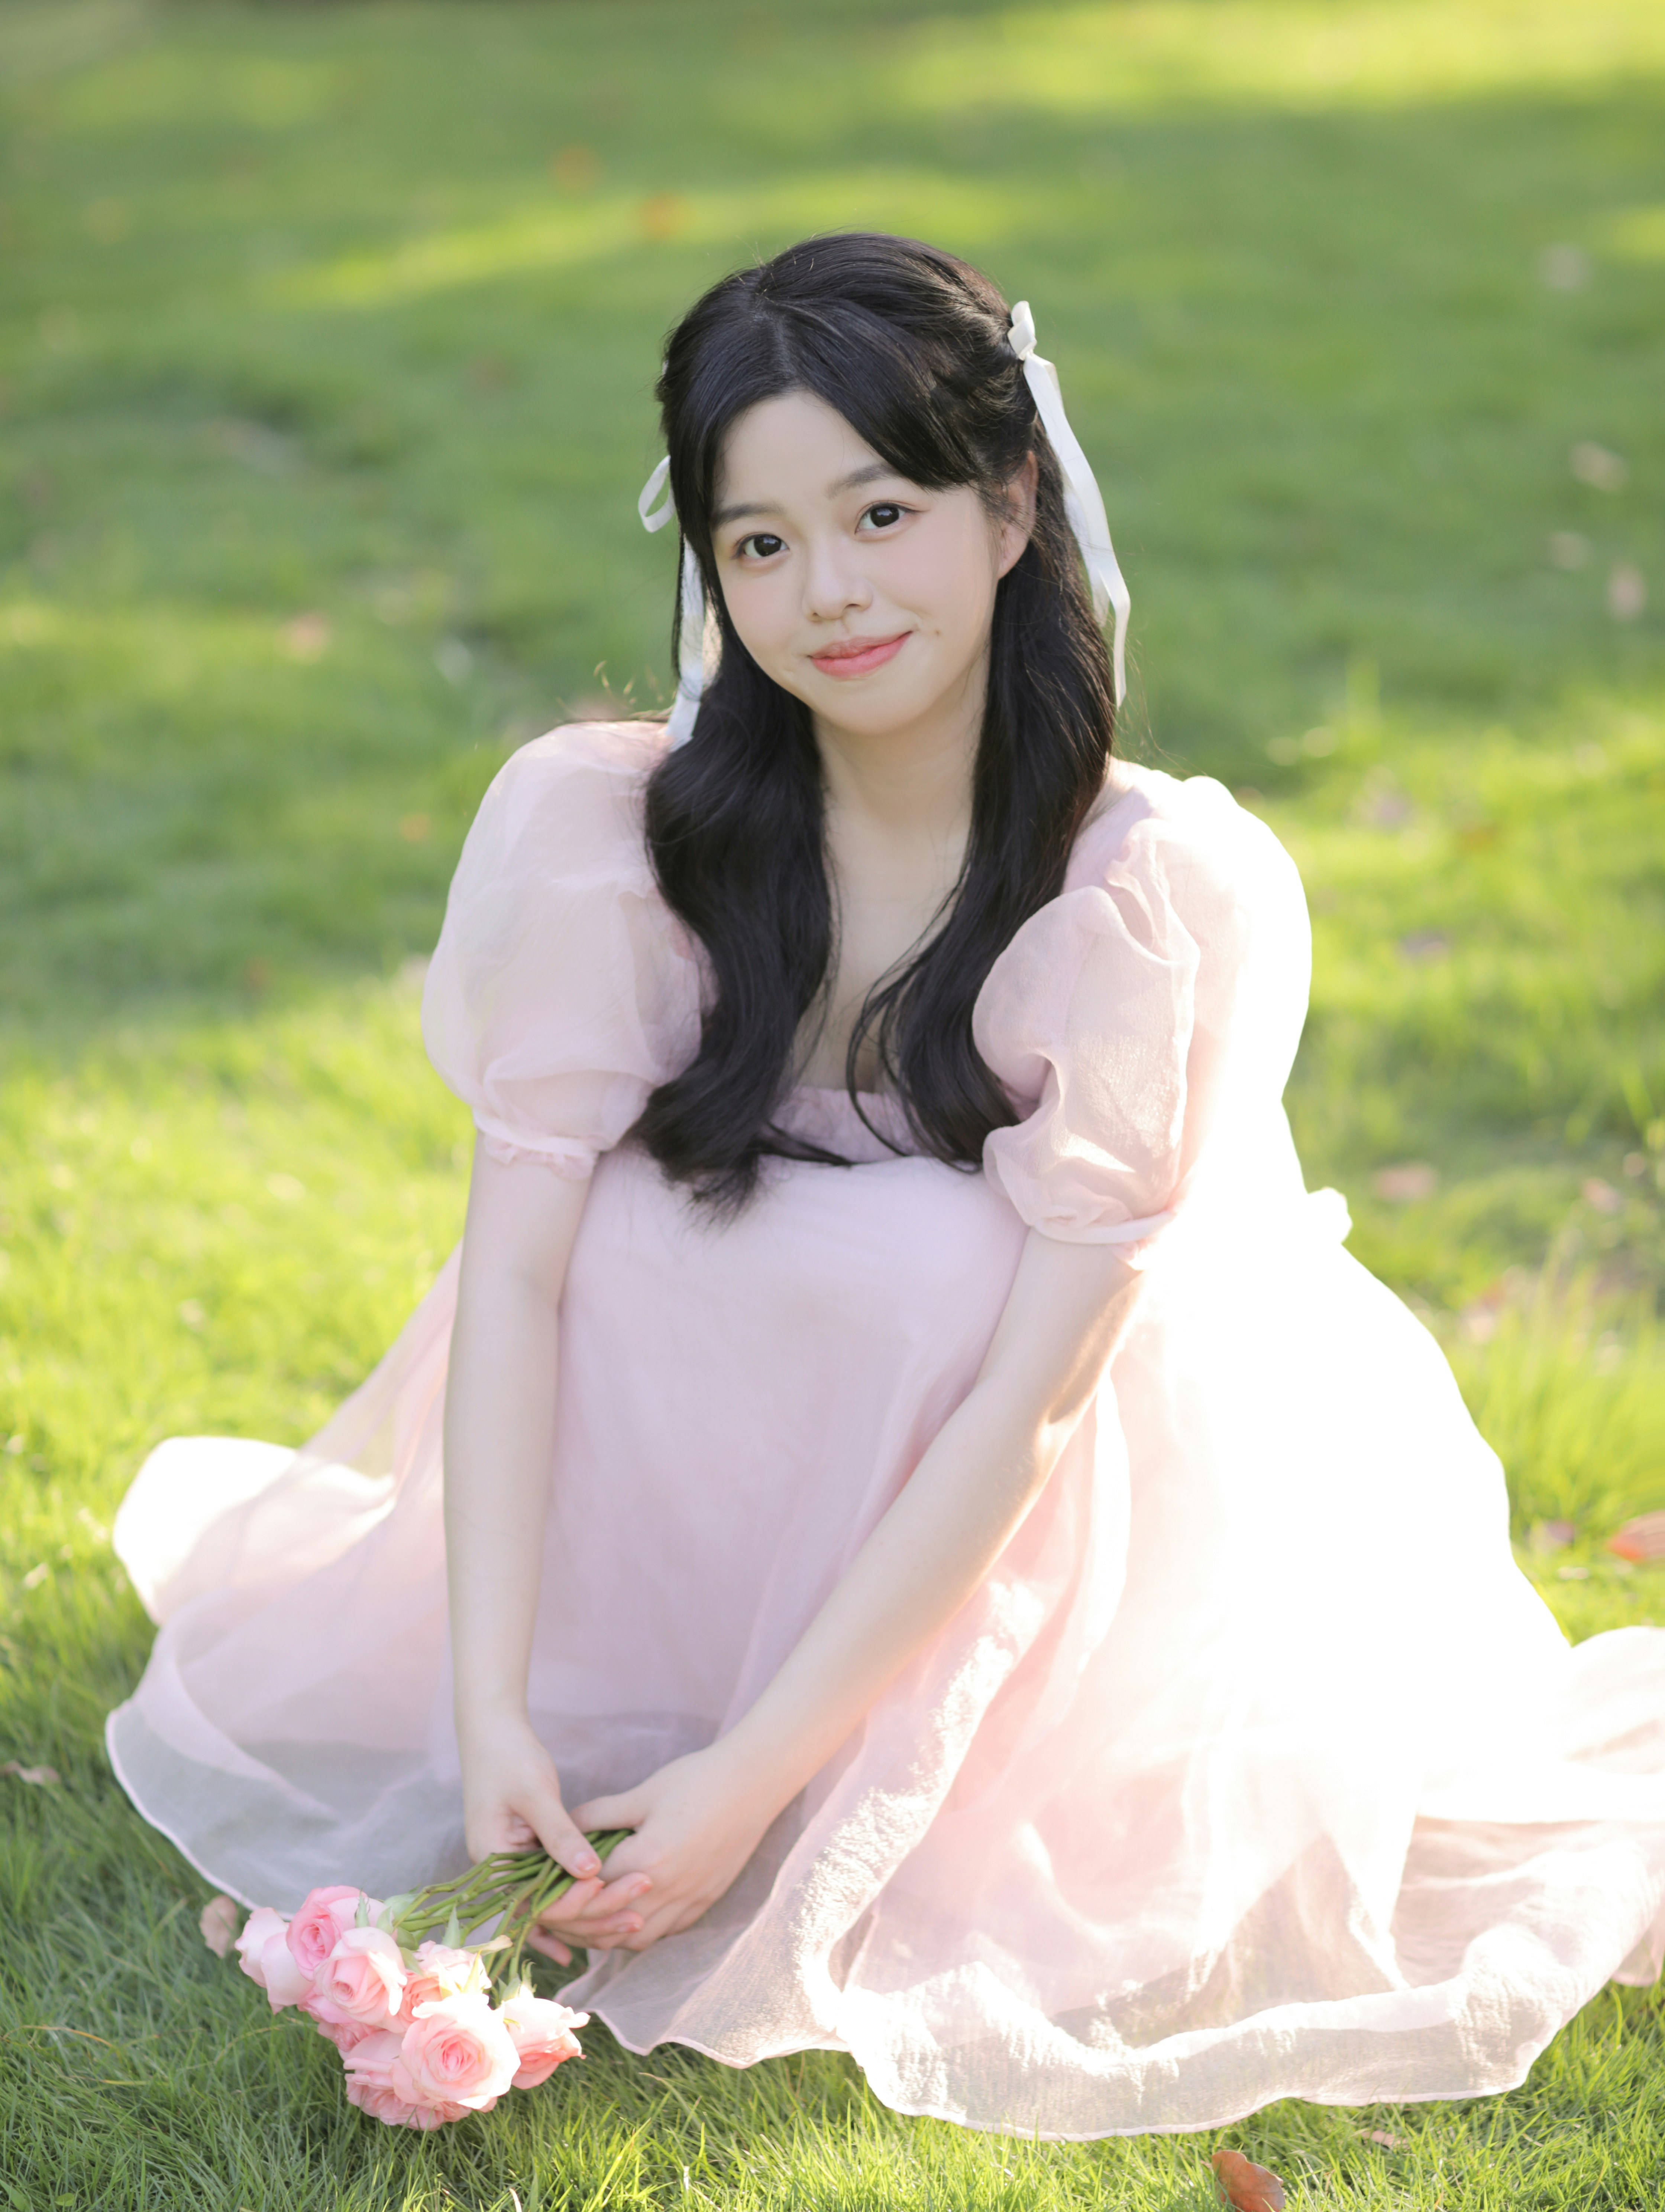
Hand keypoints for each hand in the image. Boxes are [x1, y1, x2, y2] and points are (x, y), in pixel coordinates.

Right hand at [457, 1707, 649, 1963]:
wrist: (492, 1733)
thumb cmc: (509, 1756)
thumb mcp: (536, 1792)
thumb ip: (560, 1833)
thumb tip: (590, 1871)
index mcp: (494, 1860)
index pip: (536, 1903)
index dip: (576, 1902)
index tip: (610, 1887)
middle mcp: (501, 1873)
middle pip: (549, 1913)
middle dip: (593, 1916)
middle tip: (638, 1919)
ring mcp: (514, 1867)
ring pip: (554, 1907)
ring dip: (592, 1915)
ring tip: (634, 1923)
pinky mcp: (529, 1857)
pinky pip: (552, 1892)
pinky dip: (576, 1906)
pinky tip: (601, 1926)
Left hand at [564, 1741, 777, 1953]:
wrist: (753, 1783)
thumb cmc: (697, 1780)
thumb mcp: (644, 1792)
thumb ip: (600, 1815)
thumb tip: (564, 1827)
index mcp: (648, 1860)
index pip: (592, 1892)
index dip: (564, 1892)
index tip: (544, 1886)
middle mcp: (669, 1890)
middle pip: (610, 1927)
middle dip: (579, 1924)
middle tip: (558, 1912)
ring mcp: (691, 1900)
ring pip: (638, 1939)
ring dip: (610, 1934)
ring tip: (590, 1918)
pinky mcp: (706, 1901)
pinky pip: (667, 1931)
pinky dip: (642, 1930)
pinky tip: (630, 1914)